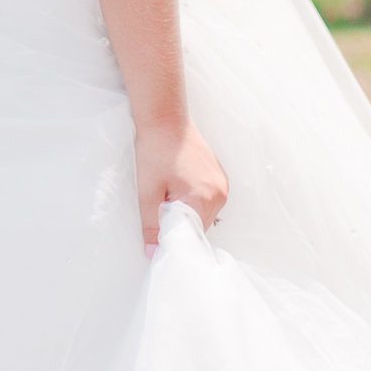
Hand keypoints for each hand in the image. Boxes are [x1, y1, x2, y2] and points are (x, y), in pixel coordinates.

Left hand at [134, 116, 225, 250]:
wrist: (165, 118)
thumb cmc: (156, 148)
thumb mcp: (147, 191)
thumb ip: (151, 225)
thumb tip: (153, 252)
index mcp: (204, 197)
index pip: (191, 236)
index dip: (172, 240)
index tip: (157, 239)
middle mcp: (219, 193)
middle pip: (198, 227)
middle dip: (178, 225)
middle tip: (157, 208)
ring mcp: (222, 185)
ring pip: (202, 215)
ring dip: (184, 213)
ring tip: (166, 192)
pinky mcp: (219, 178)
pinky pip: (207, 202)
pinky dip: (191, 202)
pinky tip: (176, 186)